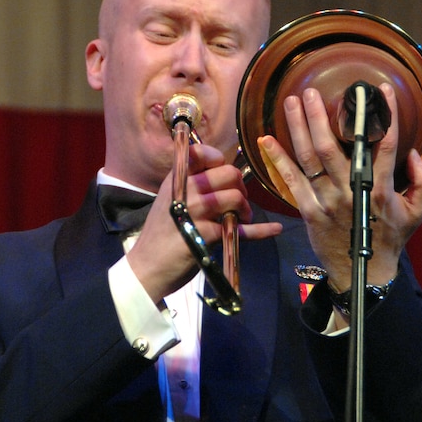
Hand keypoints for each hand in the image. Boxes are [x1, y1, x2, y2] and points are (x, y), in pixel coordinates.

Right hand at [127, 144, 282, 301]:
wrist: (148, 268)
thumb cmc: (161, 235)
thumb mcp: (169, 202)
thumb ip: (190, 187)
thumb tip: (224, 176)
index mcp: (176, 180)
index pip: (201, 153)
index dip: (218, 159)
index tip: (223, 172)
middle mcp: (186, 190)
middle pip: (227, 174)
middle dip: (240, 187)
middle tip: (239, 202)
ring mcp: (196, 212)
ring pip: (235, 198)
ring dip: (246, 210)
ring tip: (242, 219)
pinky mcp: (206, 235)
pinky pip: (240, 229)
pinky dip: (260, 230)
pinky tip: (274, 229)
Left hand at [256, 83, 421, 290]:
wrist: (364, 272)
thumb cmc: (390, 237)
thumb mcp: (418, 211)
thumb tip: (415, 154)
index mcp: (381, 188)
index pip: (384, 145)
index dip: (384, 116)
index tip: (380, 91)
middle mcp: (351, 191)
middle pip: (333, 146)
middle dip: (321, 116)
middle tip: (312, 92)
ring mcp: (328, 201)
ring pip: (310, 158)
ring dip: (298, 128)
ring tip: (291, 102)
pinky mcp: (309, 211)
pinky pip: (291, 181)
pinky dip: (277, 159)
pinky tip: (267, 140)